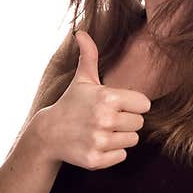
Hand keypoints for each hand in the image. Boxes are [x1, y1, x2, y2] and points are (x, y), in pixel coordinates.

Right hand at [41, 31, 151, 169]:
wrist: (48, 134)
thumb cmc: (71, 103)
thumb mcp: (82, 79)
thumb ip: (89, 55)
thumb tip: (80, 32)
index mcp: (107, 98)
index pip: (144, 105)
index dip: (132, 105)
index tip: (117, 105)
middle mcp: (104, 120)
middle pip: (139, 124)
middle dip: (126, 122)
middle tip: (107, 119)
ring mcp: (99, 141)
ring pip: (132, 140)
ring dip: (120, 137)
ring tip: (101, 131)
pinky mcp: (95, 160)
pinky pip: (121, 156)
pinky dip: (112, 153)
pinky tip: (97, 144)